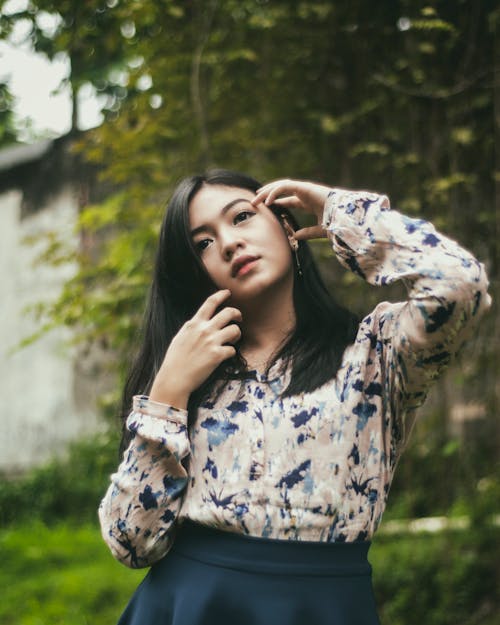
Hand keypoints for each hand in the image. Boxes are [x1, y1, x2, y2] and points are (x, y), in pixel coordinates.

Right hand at [149, 290, 241, 407]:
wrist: (174, 379)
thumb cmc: (175, 360)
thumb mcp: (180, 337)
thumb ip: (192, 328)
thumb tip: (199, 323)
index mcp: (194, 324)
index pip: (210, 302)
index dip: (221, 295)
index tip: (228, 292)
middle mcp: (204, 330)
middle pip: (228, 312)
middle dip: (237, 313)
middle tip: (239, 318)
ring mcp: (211, 342)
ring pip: (235, 330)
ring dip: (237, 334)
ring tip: (232, 340)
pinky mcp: (217, 355)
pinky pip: (233, 350)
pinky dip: (230, 353)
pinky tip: (225, 356)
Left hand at [252, 179, 331, 239]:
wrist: (346, 219)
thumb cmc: (337, 223)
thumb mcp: (319, 231)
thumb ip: (308, 232)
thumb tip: (296, 235)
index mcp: (309, 201)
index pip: (289, 199)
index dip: (277, 201)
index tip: (265, 206)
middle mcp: (306, 193)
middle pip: (282, 190)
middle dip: (268, 194)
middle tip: (254, 201)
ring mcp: (306, 189)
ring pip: (281, 186)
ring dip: (267, 191)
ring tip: (256, 199)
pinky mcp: (305, 187)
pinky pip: (286, 187)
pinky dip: (275, 192)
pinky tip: (267, 201)